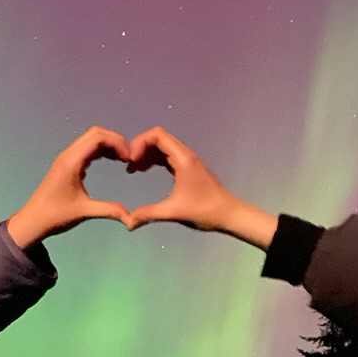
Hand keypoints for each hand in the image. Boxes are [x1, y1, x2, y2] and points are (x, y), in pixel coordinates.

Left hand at [7, 126, 131, 249]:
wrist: (33, 221)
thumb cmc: (56, 216)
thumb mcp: (84, 212)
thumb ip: (109, 210)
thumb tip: (131, 217)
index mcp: (72, 162)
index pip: (97, 137)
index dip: (117, 143)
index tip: (129, 158)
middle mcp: (68, 155)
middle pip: (95, 134)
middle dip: (115, 141)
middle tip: (130, 157)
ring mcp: (67, 158)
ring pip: (91, 139)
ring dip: (109, 145)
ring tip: (124, 159)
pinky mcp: (67, 164)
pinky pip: (87, 149)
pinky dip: (101, 150)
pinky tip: (112, 161)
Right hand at [125, 126, 278, 250]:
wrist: (229, 214)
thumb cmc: (205, 211)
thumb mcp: (174, 212)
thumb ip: (149, 214)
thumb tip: (128, 222)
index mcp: (183, 159)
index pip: (157, 135)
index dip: (140, 142)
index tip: (130, 160)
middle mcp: (186, 155)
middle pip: (158, 137)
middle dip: (140, 147)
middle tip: (129, 165)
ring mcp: (188, 160)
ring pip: (162, 146)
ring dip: (146, 153)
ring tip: (133, 169)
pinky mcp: (188, 167)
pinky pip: (167, 155)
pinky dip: (154, 159)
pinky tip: (144, 171)